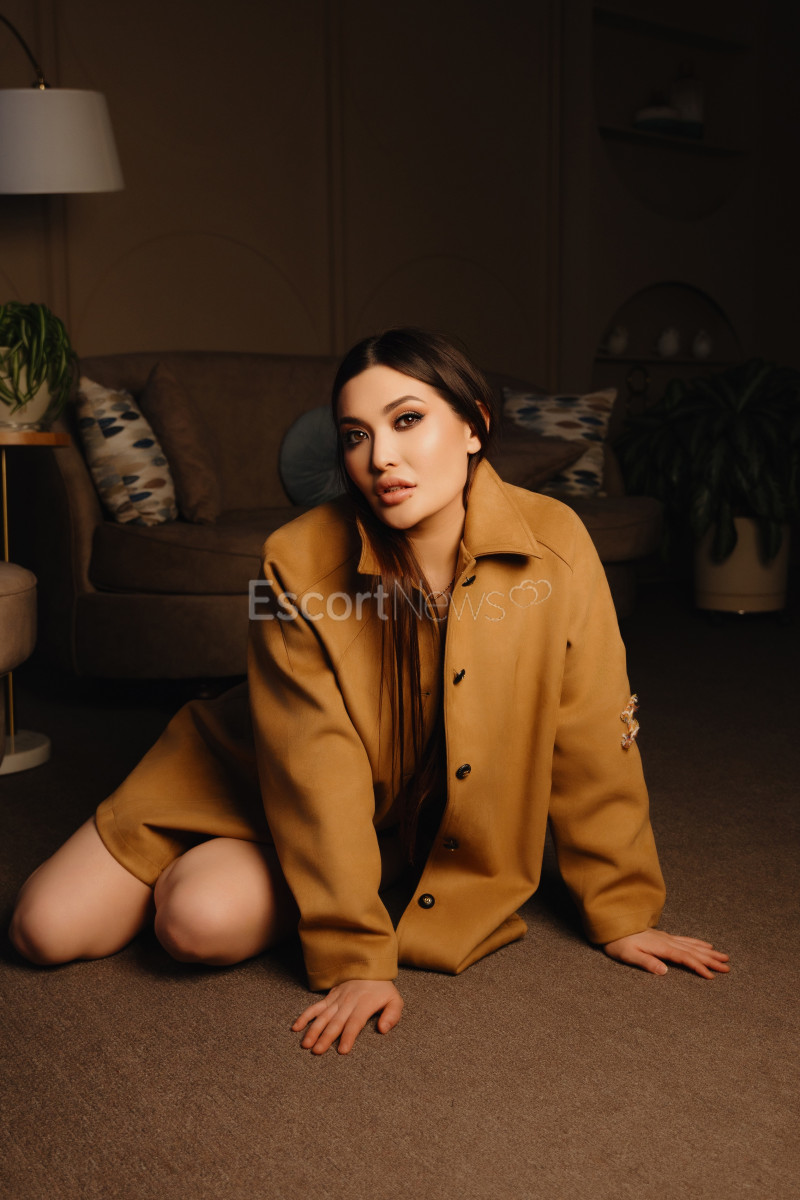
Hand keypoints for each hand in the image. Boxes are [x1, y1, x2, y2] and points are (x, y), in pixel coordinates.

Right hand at [292, 979, 403, 1054]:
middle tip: (317, 1051)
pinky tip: (296, 1027)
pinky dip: (305, 1016)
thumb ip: (392, 1015)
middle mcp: (349, 1001)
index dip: (348, 1036)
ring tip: (306, 1044)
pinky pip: (316, 1007)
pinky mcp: (330, 997)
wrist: (371, 966)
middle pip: (336, 1021)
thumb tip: (383, 1030)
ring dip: (313, 1029)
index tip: (342, 1050)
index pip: (355, 1022)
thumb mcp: (395, 1000)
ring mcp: (337, 998)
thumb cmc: (383, 989)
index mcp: (365, 1004)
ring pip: (323, 1015)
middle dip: (326, 1037)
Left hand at [603, 929, 729, 978]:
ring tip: (723, 956)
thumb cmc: (618, 943)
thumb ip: (646, 962)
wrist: (612, 926)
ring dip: (708, 952)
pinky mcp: (663, 937)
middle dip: (711, 960)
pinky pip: (686, 940)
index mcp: (661, 947)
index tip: (712, 976)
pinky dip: (698, 943)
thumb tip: (664, 971)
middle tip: (727, 967)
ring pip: (692, 945)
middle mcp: (667, 941)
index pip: (685, 958)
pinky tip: (705, 945)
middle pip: (693, 951)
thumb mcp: (628, 956)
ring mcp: (666, 937)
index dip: (699, 967)